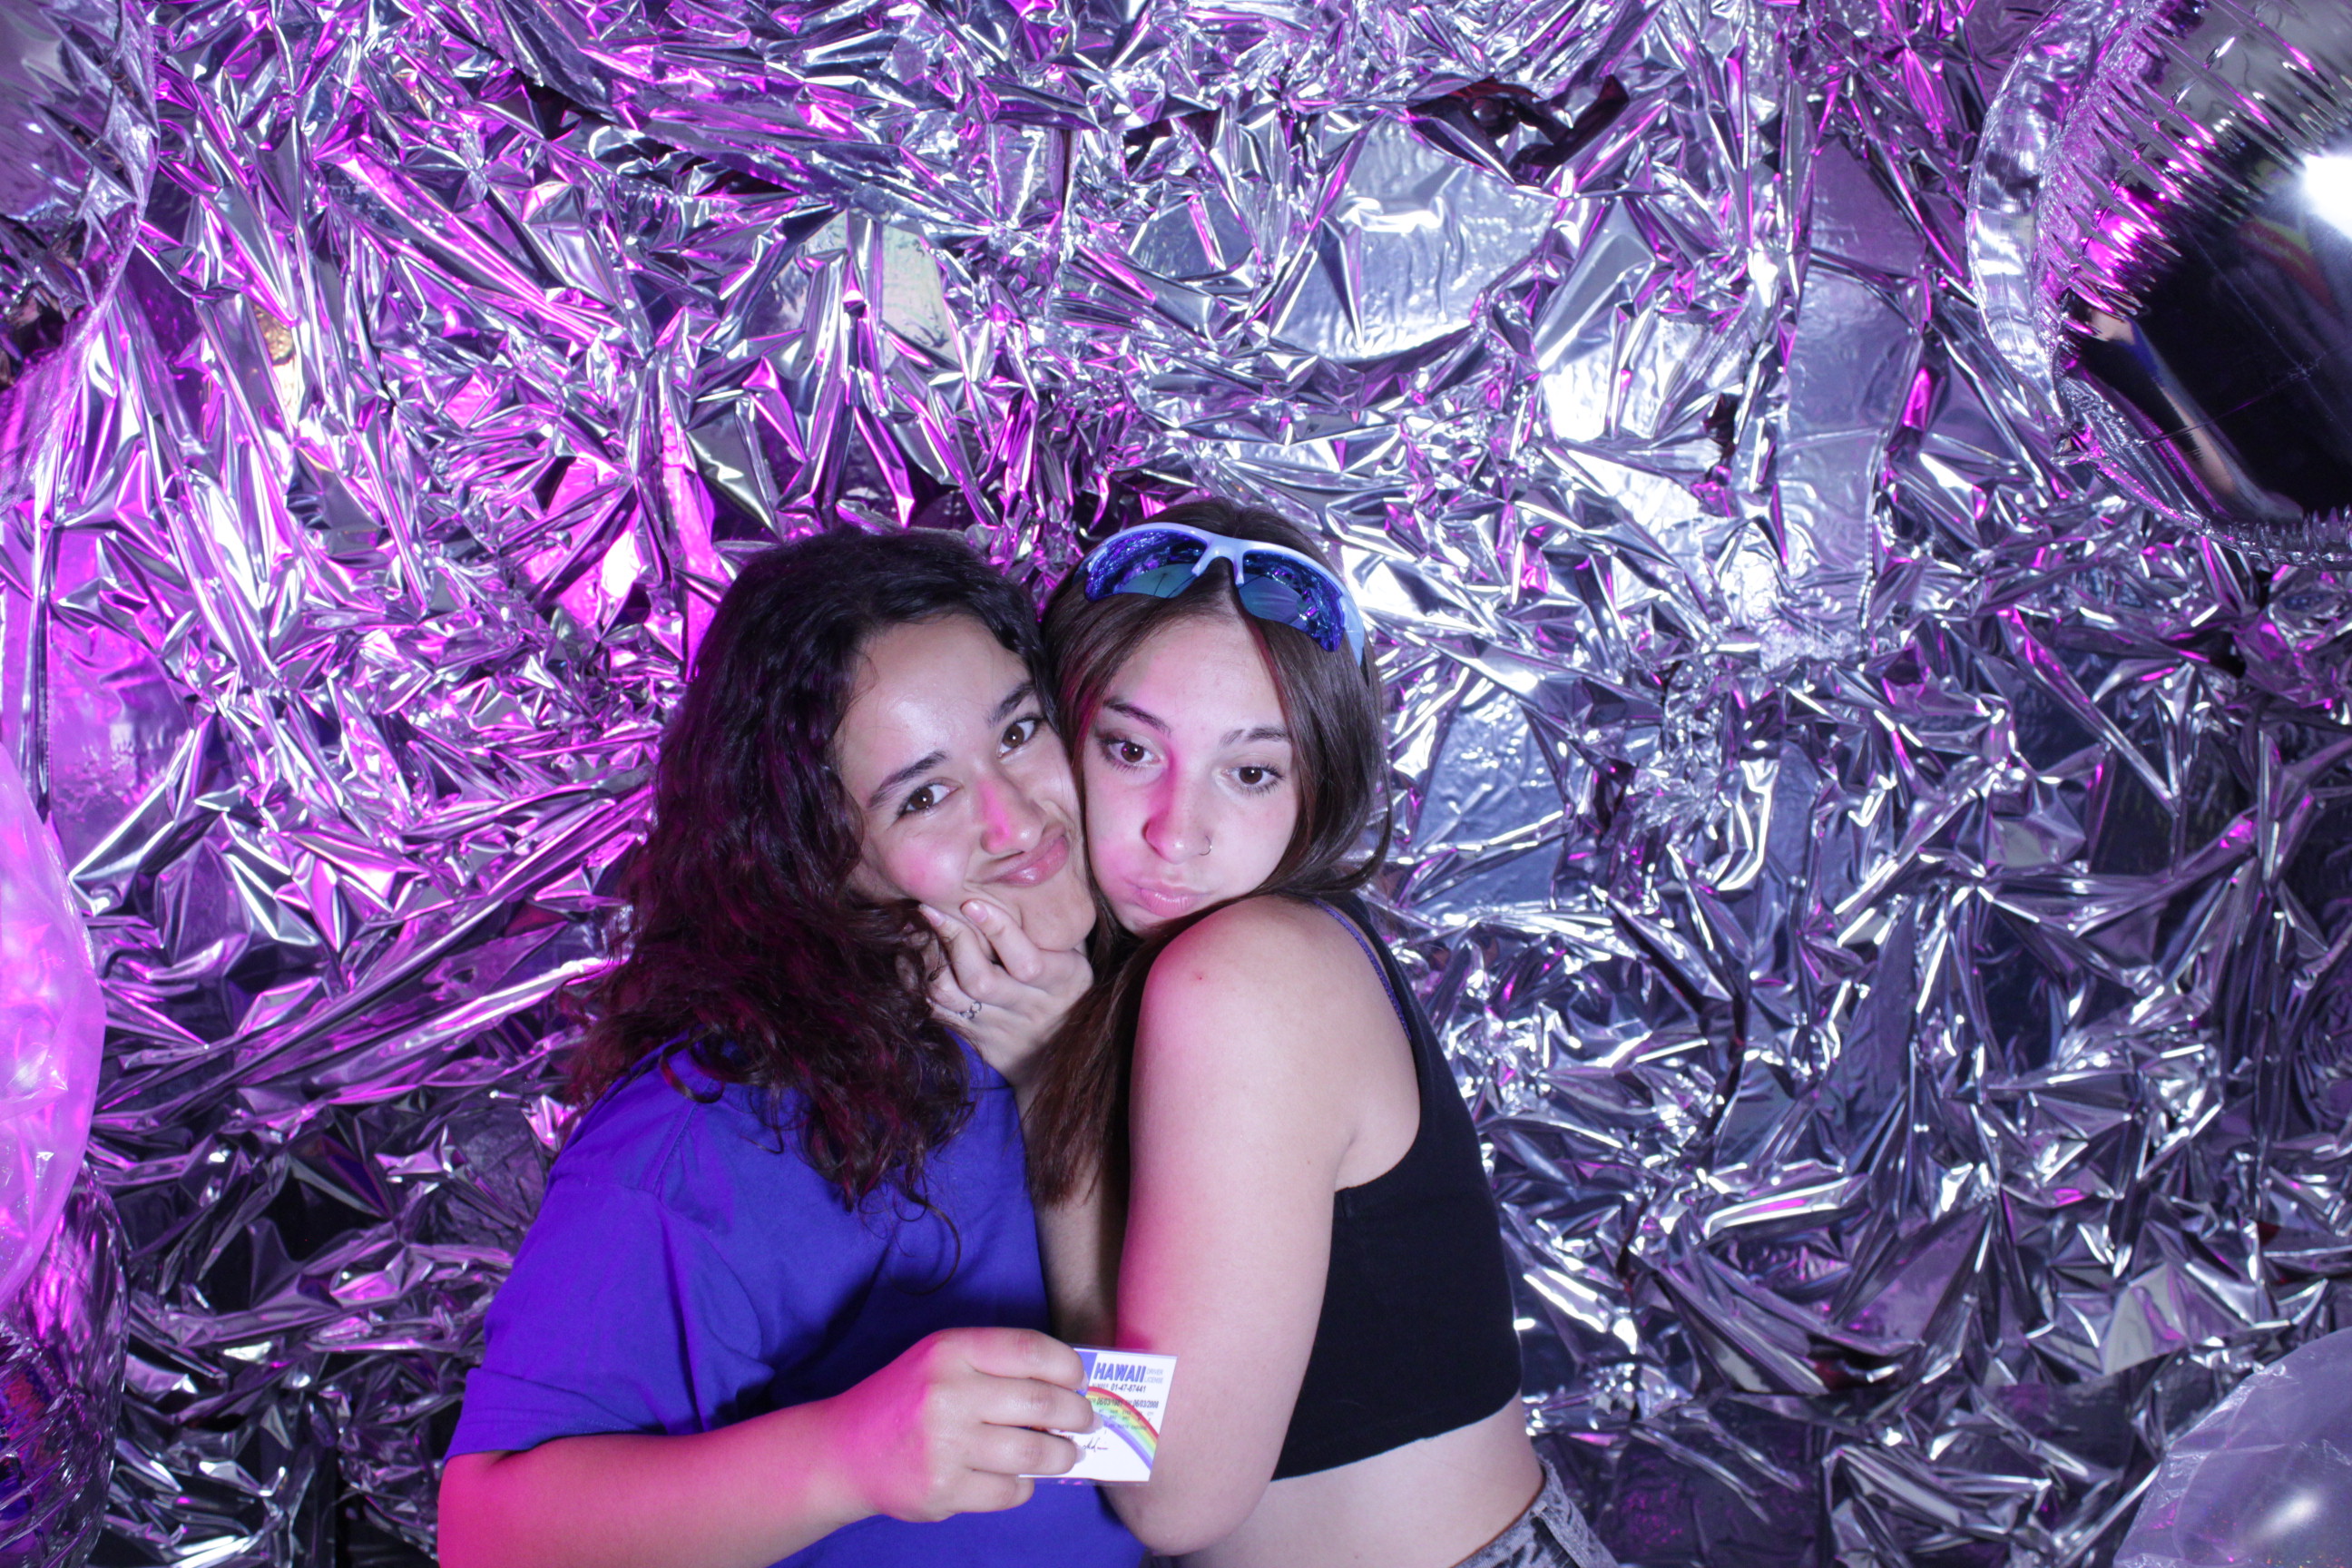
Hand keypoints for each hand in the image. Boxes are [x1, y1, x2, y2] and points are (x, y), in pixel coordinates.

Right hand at [811, 1327, 1097, 1523]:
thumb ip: (995, 1364)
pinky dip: (1024, 1486)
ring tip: (1066, 1453)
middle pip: (1042, 1405)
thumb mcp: (940, 1360)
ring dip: (1061, 1455)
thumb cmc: (906, 1399)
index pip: (1031, 1351)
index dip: (1068, 1367)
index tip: (1079, 1380)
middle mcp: (947, 1394)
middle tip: (1086, 1421)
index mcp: (950, 1351)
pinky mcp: (942, 1490)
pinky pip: (1009, 1491)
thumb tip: (1069, 1385)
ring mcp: (944, 1446)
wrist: (844, 1451)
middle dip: (1078, 1415)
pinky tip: (1019, 1477)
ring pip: (1033, 1454)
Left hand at [922, 899, 1090, 1091]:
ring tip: (916, 930)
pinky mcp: (974, 1039)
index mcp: (1064, 983)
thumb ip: (1056, 926)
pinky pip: (936, 1011)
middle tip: (930, 908)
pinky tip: (912, 956)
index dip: (999, 931)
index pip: (1028, 962)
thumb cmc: (1066, 987)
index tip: (972, 902)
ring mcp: (999, 1027)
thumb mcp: (1077, 956)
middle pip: (981, 981)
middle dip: (953, 940)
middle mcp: (1031, 1008)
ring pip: (953, 998)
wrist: (1060, 1055)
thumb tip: (1032, 872)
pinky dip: (918, 982)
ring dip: (929, 961)